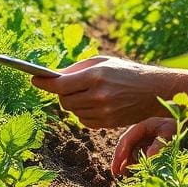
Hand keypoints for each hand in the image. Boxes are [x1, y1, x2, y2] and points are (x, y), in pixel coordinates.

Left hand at [31, 55, 159, 128]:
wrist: (154, 91)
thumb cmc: (126, 71)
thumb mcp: (102, 62)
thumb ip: (77, 69)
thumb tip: (52, 75)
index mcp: (96, 77)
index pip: (60, 84)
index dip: (43, 83)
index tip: (33, 79)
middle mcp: (98, 96)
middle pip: (63, 100)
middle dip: (59, 94)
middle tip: (61, 86)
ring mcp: (103, 112)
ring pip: (73, 111)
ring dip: (72, 103)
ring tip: (82, 93)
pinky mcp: (108, 124)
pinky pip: (83, 120)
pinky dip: (82, 113)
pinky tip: (92, 104)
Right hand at [111, 117, 176, 175]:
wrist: (187, 127)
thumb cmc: (178, 127)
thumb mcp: (170, 134)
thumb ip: (159, 144)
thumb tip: (148, 157)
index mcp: (143, 126)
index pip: (128, 138)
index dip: (121, 151)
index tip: (118, 163)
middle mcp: (140, 132)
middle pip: (125, 145)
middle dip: (119, 158)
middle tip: (115, 172)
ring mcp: (142, 139)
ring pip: (129, 151)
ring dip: (125, 162)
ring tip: (122, 174)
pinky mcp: (147, 146)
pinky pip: (137, 155)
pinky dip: (133, 163)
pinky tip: (132, 171)